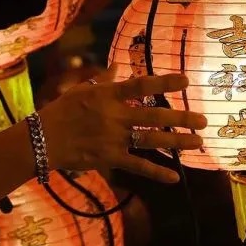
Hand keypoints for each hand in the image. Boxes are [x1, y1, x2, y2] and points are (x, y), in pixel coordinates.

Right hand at [37, 70, 206, 183]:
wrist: (42, 140)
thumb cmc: (61, 111)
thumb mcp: (80, 90)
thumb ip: (103, 80)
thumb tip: (119, 67)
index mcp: (108, 95)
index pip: (141, 86)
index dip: (164, 83)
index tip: (186, 81)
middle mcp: (114, 116)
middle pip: (154, 116)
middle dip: (180, 118)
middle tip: (203, 120)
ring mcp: (114, 139)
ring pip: (151, 140)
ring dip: (176, 142)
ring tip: (197, 142)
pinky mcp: (110, 158)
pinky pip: (137, 166)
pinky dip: (156, 172)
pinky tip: (174, 177)